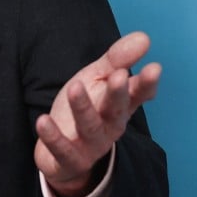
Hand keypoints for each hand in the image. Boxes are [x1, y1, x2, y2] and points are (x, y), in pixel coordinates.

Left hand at [34, 31, 159, 196]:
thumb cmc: (84, 110)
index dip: (146, 83)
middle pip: (116, 110)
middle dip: (118, 94)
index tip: (154, 67)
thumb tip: (144, 37)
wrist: (63, 155)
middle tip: (119, 75)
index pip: (136, 94)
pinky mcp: (69, 158)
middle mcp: (110, 126)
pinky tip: (42, 120)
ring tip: (74, 87)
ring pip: (90, 128)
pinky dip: (53, 136)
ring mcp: (91, 144)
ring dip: (83, 108)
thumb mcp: (96, 79)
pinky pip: (62, 149)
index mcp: (119, 106)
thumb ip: (117, 59)